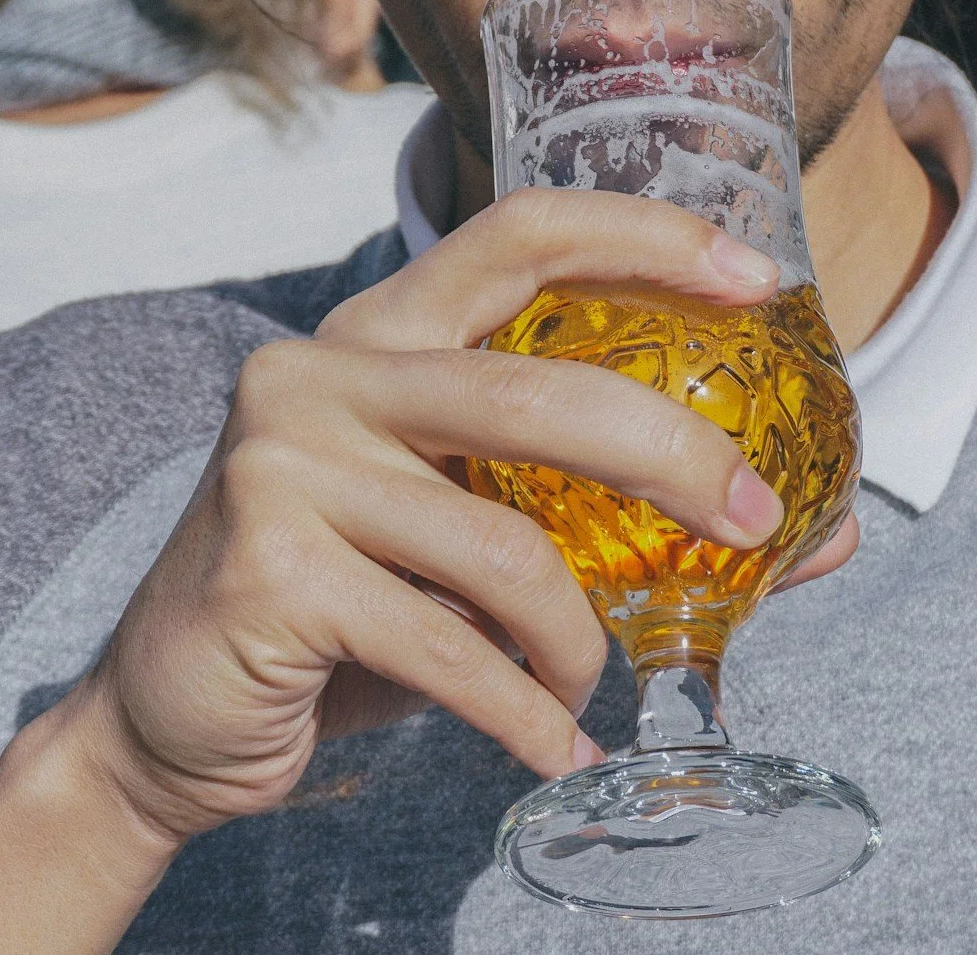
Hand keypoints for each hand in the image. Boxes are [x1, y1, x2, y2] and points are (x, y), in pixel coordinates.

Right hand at [56, 189, 860, 845]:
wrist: (166, 722)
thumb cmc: (344, 617)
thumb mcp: (472, 543)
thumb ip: (602, 521)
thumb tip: (811, 538)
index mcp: (375, 337)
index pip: (517, 233)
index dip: (644, 236)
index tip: (757, 275)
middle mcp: (320, 374)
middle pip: (537, 393)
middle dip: (672, 459)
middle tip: (753, 519)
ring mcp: (285, 467)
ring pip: (504, 549)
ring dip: (577, 638)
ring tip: (583, 683)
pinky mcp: (269, 571)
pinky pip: (452, 648)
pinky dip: (526, 714)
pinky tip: (551, 744)